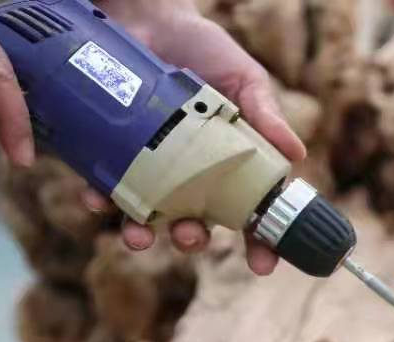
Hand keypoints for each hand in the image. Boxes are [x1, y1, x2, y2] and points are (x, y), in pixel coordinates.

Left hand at [88, 3, 306, 274]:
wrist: (152, 17)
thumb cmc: (207, 50)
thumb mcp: (245, 80)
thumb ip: (267, 115)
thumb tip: (296, 154)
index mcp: (229, 167)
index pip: (250, 214)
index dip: (259, 243)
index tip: (262, 264)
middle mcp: (191, 176)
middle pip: (196, 225)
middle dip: (193, 240)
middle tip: (192, 237)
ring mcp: (152, 168)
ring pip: (149, 217)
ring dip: (143, 235)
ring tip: (139, 235)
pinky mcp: (115, 154)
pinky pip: (106, 187)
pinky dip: (100, 198)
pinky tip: (97, 198)